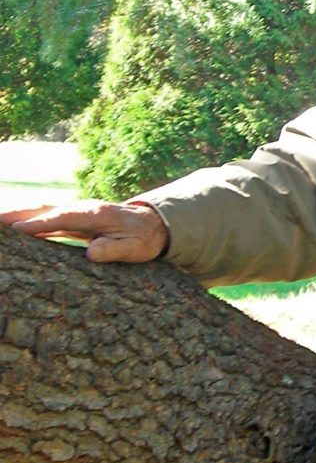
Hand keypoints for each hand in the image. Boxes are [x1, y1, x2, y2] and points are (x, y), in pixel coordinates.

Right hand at [0, 201, 168, 263]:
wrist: (154, 225)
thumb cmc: (143, 239)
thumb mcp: (134, 249)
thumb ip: (113, 251)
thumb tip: (91, 254)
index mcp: (95, 215)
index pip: (62, 218)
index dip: (40, 224)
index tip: (18, 229)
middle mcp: (83, 209)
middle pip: (46, 209)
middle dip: (19, 214)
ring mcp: (77, 212)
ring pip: (43, 211)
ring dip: (19, 214)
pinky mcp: (74, 218)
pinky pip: (48, 218)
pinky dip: (29, 220)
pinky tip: (14, 227)